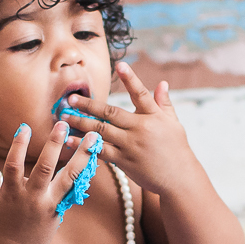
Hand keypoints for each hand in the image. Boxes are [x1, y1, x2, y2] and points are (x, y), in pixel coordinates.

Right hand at [0, 122, 99, 243]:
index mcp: (11, 194)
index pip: (13, 165)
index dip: (18, 146)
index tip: (24, 126)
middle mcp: (32, 198)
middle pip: (45, 168)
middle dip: (54, 145)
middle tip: (63, 124)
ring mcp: (48, 205)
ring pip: (68, 178)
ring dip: (81, 156)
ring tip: (93, 138)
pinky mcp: (59, 211)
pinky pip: (74, 189)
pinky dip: (84, 173)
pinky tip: (94, 157)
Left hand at [62, 61, 192, 194]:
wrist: (180, 179)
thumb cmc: (176, 149)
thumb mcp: (174, 124)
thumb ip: (164, 103)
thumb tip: (162, 83)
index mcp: (154, 116)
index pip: (141, 93)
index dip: (131, 79)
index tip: (120, 65)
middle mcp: (141, 128)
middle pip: (111, 112)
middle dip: (89, 105)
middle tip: (70, 99)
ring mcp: (131, 145)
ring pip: (101, 130)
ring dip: (81, 123)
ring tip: (64, 117)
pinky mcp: (125, 160)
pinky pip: (100, 150)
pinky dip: (84, 145)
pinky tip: (70, 141)